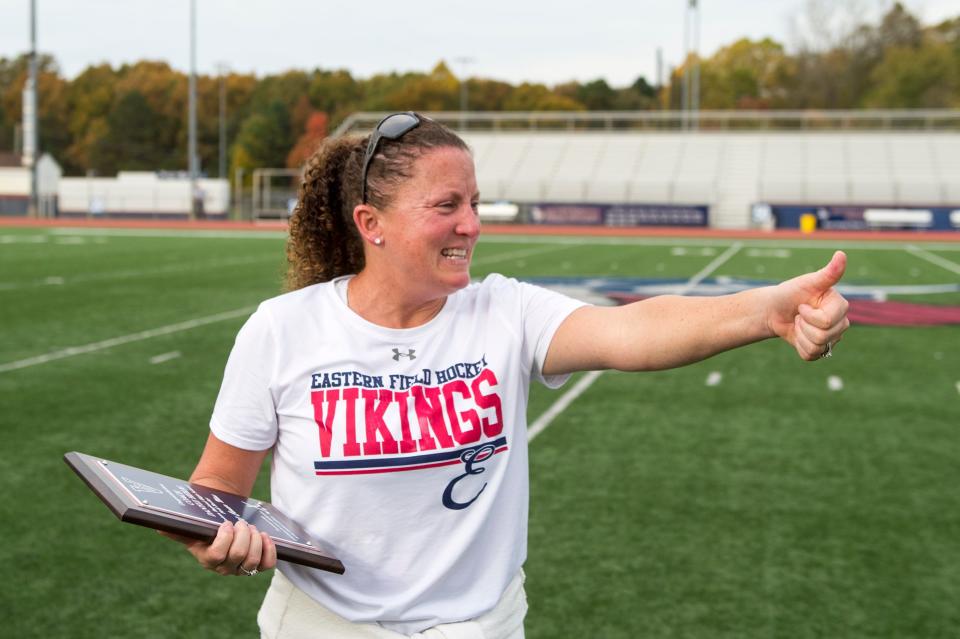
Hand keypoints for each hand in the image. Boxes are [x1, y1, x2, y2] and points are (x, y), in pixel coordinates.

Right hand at [161, 519, 276, 575]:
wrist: (224, 529)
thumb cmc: (207, 528)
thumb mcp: (192, 529)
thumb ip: (178, 529)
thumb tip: (159, 527)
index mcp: (207, 559)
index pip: (217, 555)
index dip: (225, 538)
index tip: (226, 523)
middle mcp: (225, 568)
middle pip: (239, 555)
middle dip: (243, 534)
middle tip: (241, 522)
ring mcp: (241, 568)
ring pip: (253, 560)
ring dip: (255, 539)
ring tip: (251, 527)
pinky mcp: (257, 566)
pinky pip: (267, 564)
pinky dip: (269, 550)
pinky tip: (264, 536)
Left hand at [766, 251, 850, 360]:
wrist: (774, 310)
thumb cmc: (790, 293)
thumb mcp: (807, 282)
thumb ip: (827, 273)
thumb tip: (841, 254)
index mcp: (840, 305)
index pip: (827, 321)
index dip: (808, 315)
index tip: (801, 305)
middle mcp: (841, 322)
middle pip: (823, 336)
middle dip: (803, 325)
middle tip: (799, 314)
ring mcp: (833, 337)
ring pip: (817, 347)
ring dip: (800, 335)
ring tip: (798, 323)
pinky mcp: (822, 349)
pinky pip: (811, 355)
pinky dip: (799, 346)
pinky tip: (798, 334)